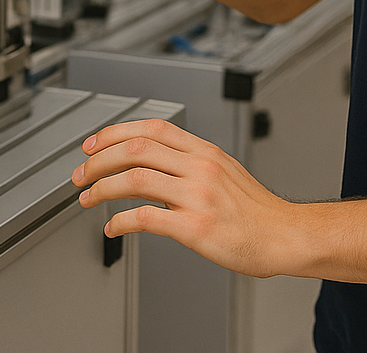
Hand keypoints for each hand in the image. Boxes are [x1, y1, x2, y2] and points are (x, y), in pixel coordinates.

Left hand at [72, 118, 298, 278]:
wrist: (286, 237)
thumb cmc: (257, 211)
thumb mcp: (225, 170)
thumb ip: (190, 161)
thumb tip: (152, 161)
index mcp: (204, 151)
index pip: (150, 128)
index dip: (114, 133)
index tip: (93, 145)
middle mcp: (199, 168)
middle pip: (135, 149)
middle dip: (98, 160)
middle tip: (81, 174)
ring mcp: (197, 196)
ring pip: (135, 179)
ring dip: (102, 188)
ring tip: (88, 198)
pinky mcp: (195, 227)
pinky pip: (146, 218)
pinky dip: (121, 221)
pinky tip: (113, 227)